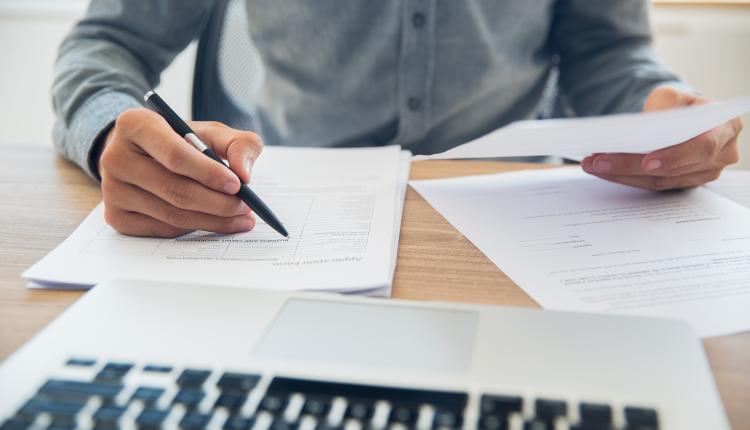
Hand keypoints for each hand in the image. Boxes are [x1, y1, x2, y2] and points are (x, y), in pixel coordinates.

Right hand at [99, 108, 262, 236]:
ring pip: (172, 215)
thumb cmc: (181, 141)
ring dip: (213, 220)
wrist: (142, 155)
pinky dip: (194, 229)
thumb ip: (238, 143)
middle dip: (218, 203)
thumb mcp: (210, 132)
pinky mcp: (116, 217)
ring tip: (240, 217)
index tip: (238, 185)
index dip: (209, 173)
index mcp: (135, 125)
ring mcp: (111, 190)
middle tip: (246, 207)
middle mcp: (115, 157)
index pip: (175, 155)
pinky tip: (214, 222)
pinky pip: (164, 230)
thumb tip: (245, 173)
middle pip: (175, 190)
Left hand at [581, 86, 742, 190]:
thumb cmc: (680, 105)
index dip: (674, 157)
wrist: (683, 117)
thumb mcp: (673, 95)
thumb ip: (664, 106)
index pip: (702, 147)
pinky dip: (625, 177)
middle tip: (598, 160)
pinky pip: (652, 185)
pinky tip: (603, 170)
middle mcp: (721, 155)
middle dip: (630, 165)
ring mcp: (703, 174)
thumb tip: (643, 128)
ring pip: (658, 181)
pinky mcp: (683, 183)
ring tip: (592, 164)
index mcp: (726, 128)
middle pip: (672, 169)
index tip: (646, 162)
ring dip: (621, 174)